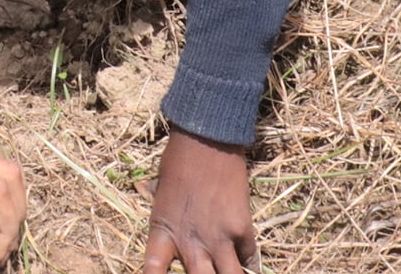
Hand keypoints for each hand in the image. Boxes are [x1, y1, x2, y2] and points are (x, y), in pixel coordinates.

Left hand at [142, 128, 255, 273]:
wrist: (207, 139)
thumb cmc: (177, 160)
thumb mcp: (159, 191)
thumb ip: (165, 216)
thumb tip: (160, 217)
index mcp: (163, 231)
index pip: (153, 270)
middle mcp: (190, 241)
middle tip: (204, 272)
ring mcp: (218, 238)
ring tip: (227, 270)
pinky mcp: (242, 229)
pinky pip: (248, 258)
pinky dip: (246, 261)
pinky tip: (244, 259)